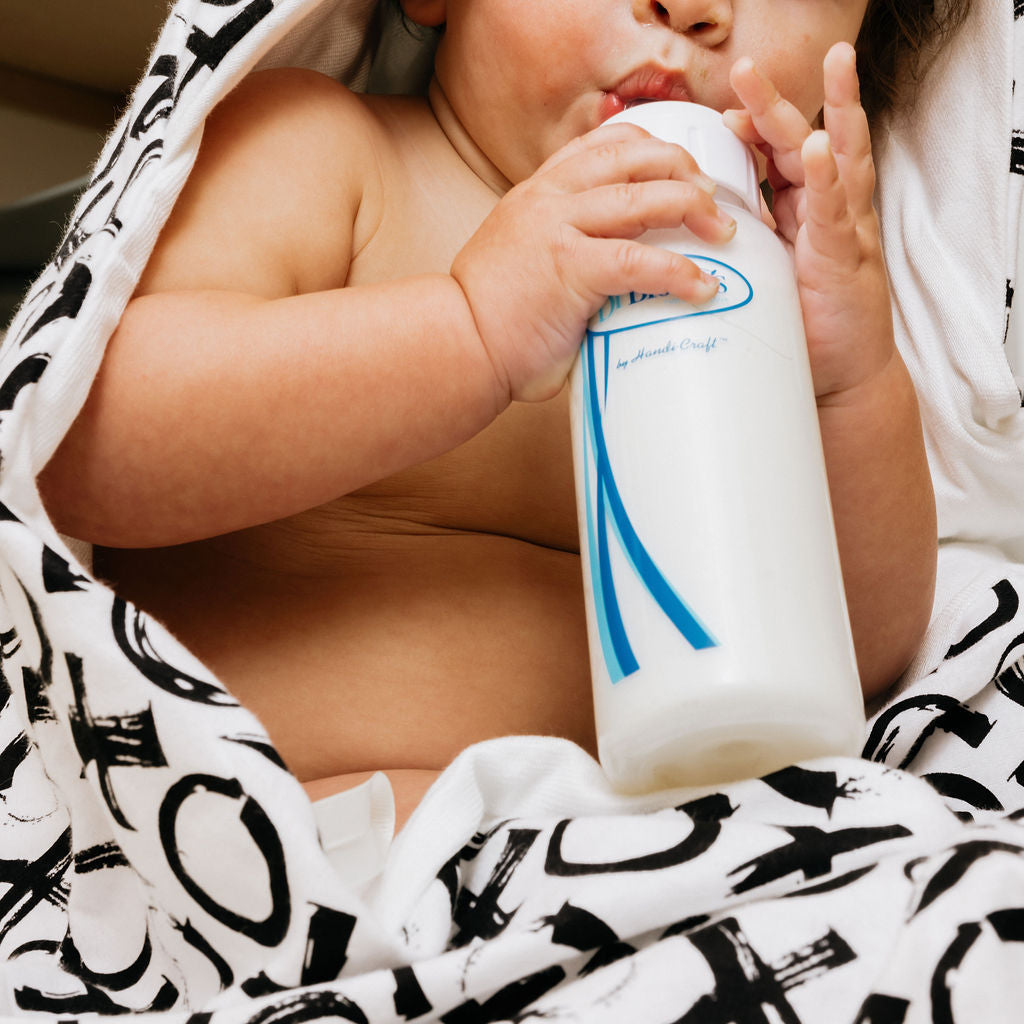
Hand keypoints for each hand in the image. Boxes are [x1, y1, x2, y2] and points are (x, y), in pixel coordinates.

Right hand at [450, 123, 736, 403]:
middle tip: (713, 201)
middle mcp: (549, 197)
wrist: (457, 345)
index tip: (683, 171)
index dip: (655, 148)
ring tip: (721, 232)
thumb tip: (616, 279)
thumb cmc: (492, 319)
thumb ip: (568, 251)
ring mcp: (558, 228)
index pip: (606, 143)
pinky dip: (679, 270)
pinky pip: (639, 259)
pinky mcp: (570, 268)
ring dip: (694, 207)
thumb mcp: (526, 261)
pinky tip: (701, 287)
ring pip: (644, 194)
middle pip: (635, 155)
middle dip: (685, 170)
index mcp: (538, 191)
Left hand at [724, 42, 895, 399]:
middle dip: (776, 102)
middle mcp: (823, 209)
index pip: (772, 156)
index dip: (749, 128)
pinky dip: (829, 178)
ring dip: (831, 111)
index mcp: (797, 211)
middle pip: (797, 143)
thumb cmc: (797, 328)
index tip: (718, 112)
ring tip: (833, 65)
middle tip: (749, 65)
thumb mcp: (757, 279)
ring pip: (837, 157)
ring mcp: (841, 227)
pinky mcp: (844, 256)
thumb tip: (673, 247)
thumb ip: (729, 252)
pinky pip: (837, 210)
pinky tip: (818, 150)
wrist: (837, 377)